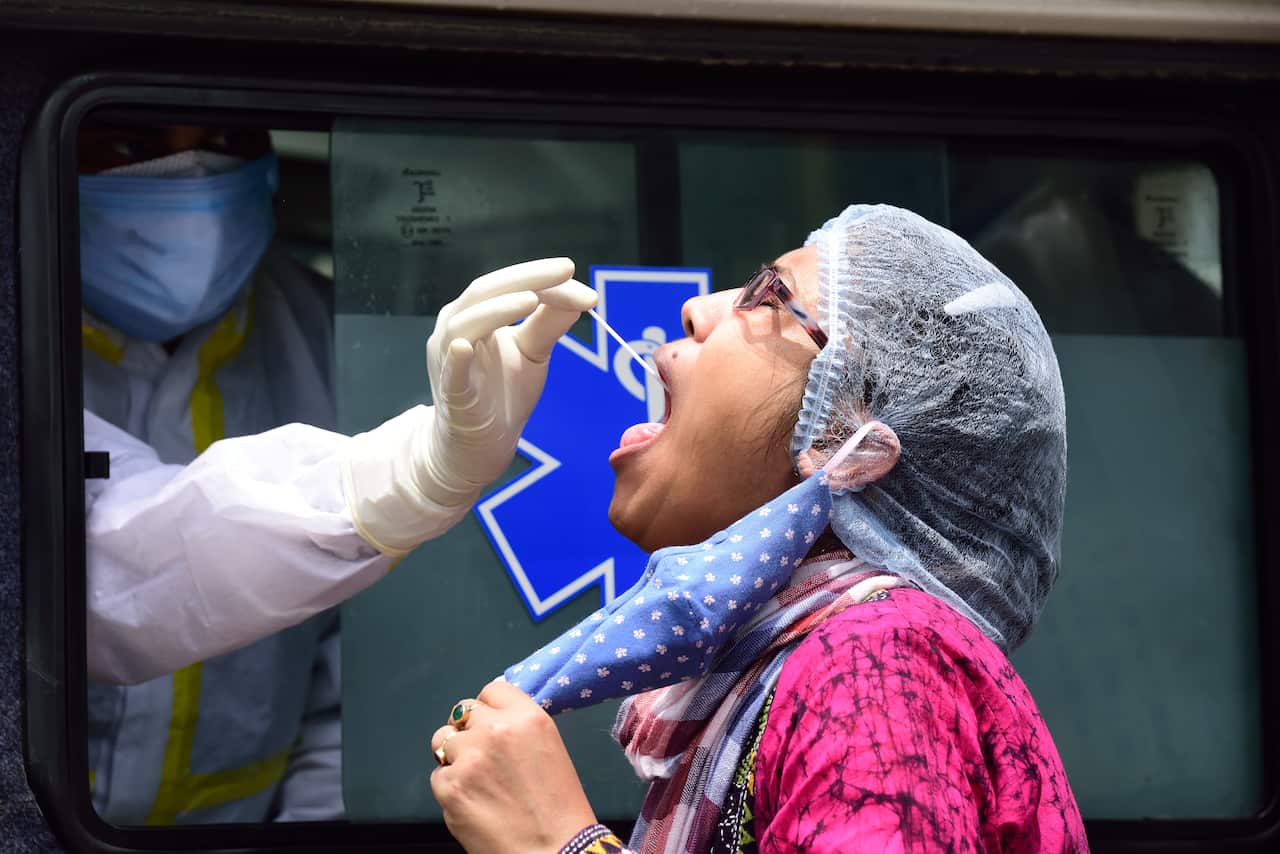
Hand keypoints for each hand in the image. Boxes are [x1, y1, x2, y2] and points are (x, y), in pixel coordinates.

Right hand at [420, 258, 595, 504]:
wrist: (481, 443)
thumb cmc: (503, 391)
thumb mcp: (533, 350)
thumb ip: (550, 323)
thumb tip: (582, 296)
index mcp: (475, 313)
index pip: (507, 284)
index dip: (541, 276)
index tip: (576, 274)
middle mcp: (456, 327)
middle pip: (485, 292)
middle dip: (527, 279)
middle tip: (565, 271)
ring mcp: (448, 359)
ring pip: (465, 324)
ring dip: (497, 309)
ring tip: (531, 299)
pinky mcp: (450, 392)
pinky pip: (450, 371)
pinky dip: (456, 357)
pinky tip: (466, 346)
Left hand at [431, 680, 596, 853]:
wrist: (553, 850)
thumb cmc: (559, 807)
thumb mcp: (549, 747)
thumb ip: (518, 726)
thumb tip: (490, 717)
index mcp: (527, 717)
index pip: (491, 690)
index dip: (489, 708)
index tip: (491, 724)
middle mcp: (495, 730)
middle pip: (463, 712)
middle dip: (469, 731)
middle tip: (482, 757)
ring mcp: (468, 758)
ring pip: (443, 741)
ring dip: (455, 757)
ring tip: (477, 781)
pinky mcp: (449, 787)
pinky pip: (438, 776)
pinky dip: (450, 788)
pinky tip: (473, 803)